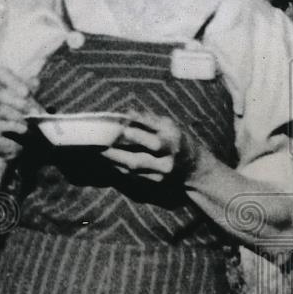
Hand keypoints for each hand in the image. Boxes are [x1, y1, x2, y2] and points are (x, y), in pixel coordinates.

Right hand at [0, 66, 40, 159]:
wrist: (16, 143)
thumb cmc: (24, 118)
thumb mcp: (30, 103)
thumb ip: (31, 91)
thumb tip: (35, 81)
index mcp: (1, 85)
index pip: (1, 74)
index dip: (12, 81)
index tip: (26, 92)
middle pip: (1, 94)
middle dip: (22, 103)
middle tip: (37, 112)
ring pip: (2, 110)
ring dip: (21, 116)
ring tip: (34, 121)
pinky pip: (4, 124)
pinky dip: (18, 127)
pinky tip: (27, 130)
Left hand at [101, 112, 217, 183]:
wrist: (194, 169)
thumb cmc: (177, 140)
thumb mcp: (170, 126)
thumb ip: (149, 120)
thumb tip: (127, 112)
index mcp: (173, 138)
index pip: (153, 136)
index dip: (136, 134)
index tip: (119, 128)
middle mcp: (169, 157)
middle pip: (140, 157)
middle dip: (117, 151)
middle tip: (99, 143)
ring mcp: (163, 171)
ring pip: (133, 167)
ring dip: (113, 160)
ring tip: (97, 151)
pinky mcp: (157, 181)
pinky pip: (133, 175)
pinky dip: (119, 167)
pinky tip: (108, 161)